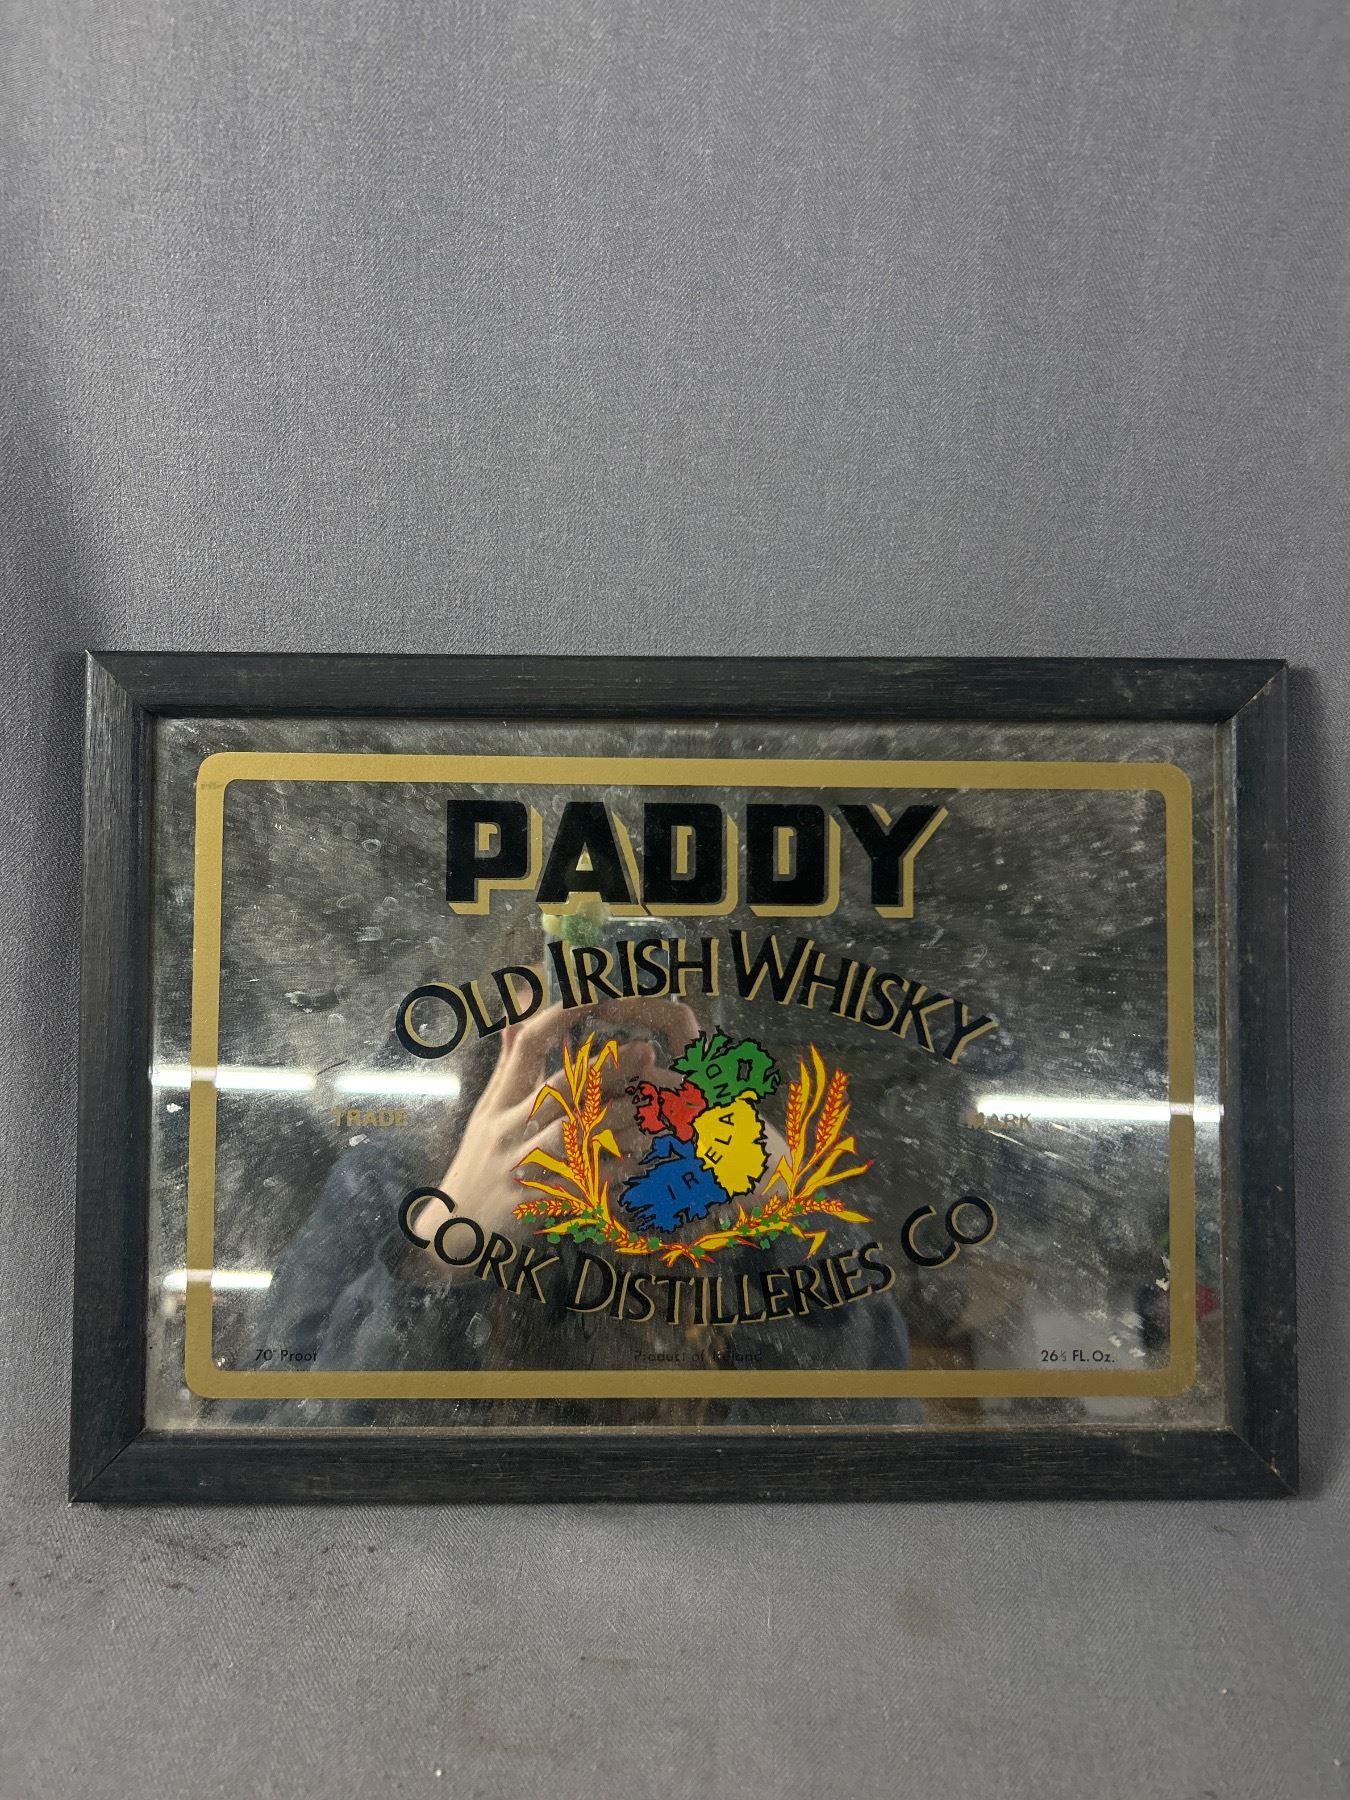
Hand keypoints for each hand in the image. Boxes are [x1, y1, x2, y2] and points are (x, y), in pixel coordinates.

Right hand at [408, 998, 700, 1263]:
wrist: (451, 1231)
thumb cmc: (476, 1162)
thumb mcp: (485, 1112)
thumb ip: (508, 1066)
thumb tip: (517, 1016)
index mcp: (500, 1102)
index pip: (527, 1048)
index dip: (558, 1018)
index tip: (592, 994)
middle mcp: (509, 1129)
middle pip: (560, 1091)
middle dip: (605, 1070)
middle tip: (646, 1050)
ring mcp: (520, 1166)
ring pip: (572, 1137)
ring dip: (615, 1121)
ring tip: (650, 1109)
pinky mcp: (533, 1203)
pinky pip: (576, 1184)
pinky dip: (606, 1172)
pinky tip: (635, 1162)